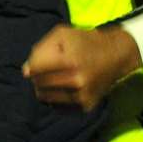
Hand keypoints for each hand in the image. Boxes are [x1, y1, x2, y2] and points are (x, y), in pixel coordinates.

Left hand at [24, 24, 140, 110]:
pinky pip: (57, 106)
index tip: (39, 62)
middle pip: (38, 84)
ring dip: (44, 88)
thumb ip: (41, 49)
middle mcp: (76, 81)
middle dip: (38, 76)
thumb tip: (26, 71)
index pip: (34, 69)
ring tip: (55, 78)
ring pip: (45, 97)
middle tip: (48, 69)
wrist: (116, 56)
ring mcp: (81, 96)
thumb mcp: (63, 34)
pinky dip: (55, 98)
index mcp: (70, 60)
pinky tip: (64, 88)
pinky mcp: (85, 107)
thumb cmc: (86, 42)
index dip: (33, 64)